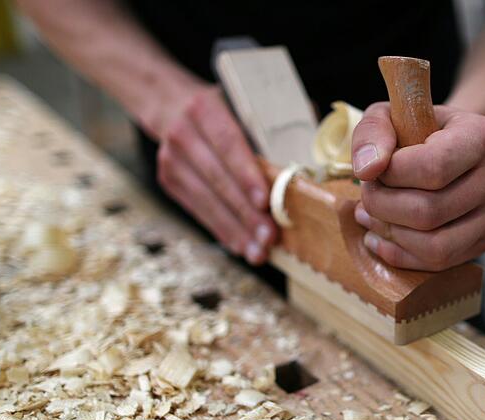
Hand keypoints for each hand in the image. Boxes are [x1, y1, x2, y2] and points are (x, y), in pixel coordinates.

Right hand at [146, 83, 276, 264]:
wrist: (172, 105)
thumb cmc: (225, 107)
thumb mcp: (245, 102)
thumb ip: (275, 123)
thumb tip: (317, 151)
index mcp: (204, 108)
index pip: (228, 144)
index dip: (246, 175)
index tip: (265, 202)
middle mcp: (182, 133)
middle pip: (218, 178)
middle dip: (245, 212)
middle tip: (270, 237)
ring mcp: (171, 159)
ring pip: (206, 201)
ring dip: (235, 229)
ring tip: (259, 251)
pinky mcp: (168, 180)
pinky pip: (198, 210)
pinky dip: (222, 230)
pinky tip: (241, 245)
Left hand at [351, 102, 484, 270]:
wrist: (451, 145)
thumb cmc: (418, 128)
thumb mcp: (390, 115)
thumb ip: (373, 132)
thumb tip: (367, 170)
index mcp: (483, 136)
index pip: (433, 167)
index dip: (391, 174)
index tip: (375, 168)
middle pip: (429, 212)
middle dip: (383, 206)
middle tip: (366, 193)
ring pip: (435, 245)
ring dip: (389, 233)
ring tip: (368, 214)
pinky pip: (439, 263)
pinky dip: (400, 255)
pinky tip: (379, 236)